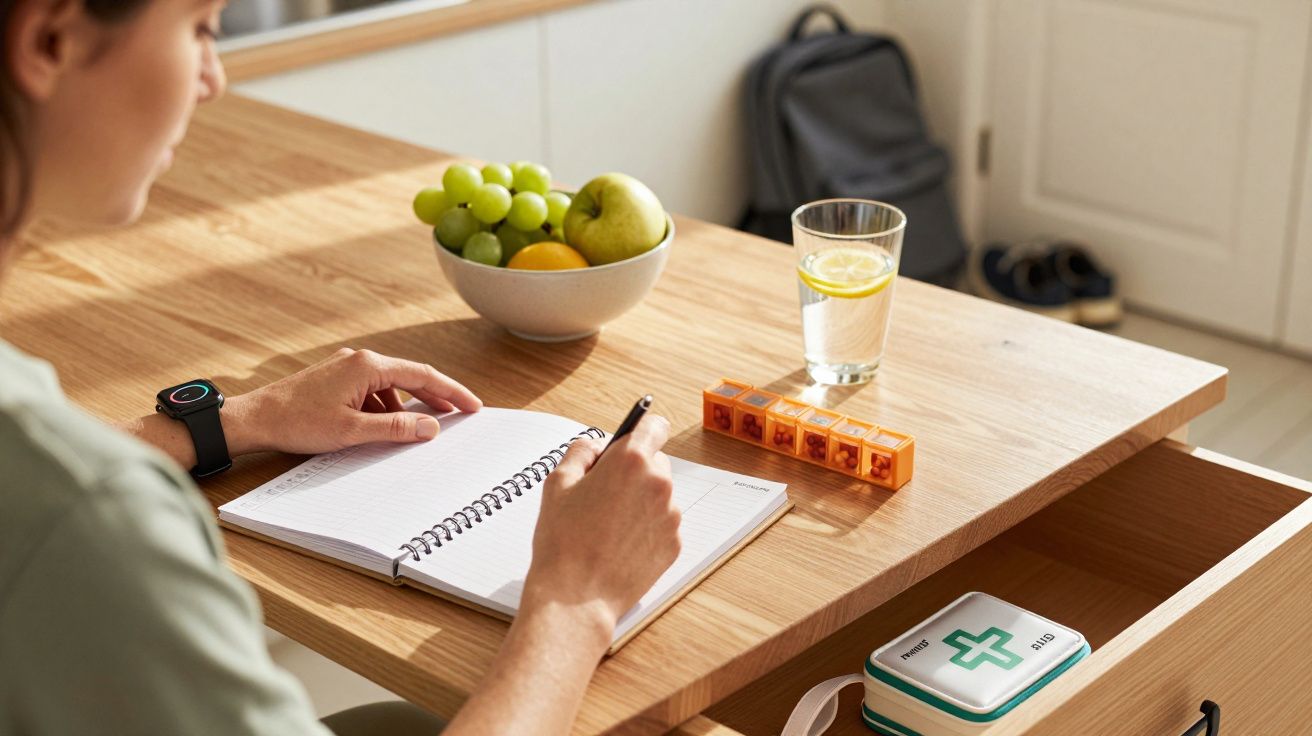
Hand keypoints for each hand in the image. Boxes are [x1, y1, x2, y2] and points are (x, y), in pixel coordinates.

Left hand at [224, 348, 481, 455]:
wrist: (255, 418)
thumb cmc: (298, 422)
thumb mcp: (353, 430)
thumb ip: (395, 429)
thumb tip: (430, 427)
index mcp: (368, 366)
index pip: (422, 375)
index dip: (451, 391)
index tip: (472, 405)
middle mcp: (359, 359)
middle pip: (409, 377)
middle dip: (434, 397)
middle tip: (459, 414)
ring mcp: (346, 367)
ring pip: (389, 386)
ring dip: (405, 407)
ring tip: (418, 430)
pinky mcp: (335, 378)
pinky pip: (371, 391)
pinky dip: (383, 408)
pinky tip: (383, 427)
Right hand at [522, 415, 681, 637]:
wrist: (575, 598)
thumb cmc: (562, 541)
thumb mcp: (557, 483)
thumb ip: (581, 452)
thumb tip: (596, 446)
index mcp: (631, 460)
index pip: (654, 426)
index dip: (642, 429)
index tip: (633, 438)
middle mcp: (659, 484)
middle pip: (656, 461)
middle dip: (635, 470)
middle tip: (605, 492)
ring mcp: (670, 516)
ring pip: (659, 495)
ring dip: (641, 501)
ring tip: (608, 525)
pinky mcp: (674, 544)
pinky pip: (662, 524)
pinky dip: (646, 528)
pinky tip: (619, 544)